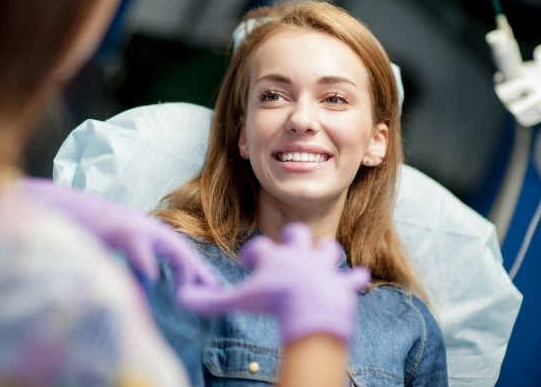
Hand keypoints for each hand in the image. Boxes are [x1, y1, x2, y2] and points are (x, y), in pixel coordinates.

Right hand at [19, 177, 218, 287]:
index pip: (177, 250)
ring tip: (190, 290)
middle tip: (214, 290)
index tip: (208, 286)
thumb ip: (134, 264)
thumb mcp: (114, 249)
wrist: (56, 206)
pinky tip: (154, 279)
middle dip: (198, 269)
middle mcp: (145, 226)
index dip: (193, 268)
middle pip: (181, 248)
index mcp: (145, 232)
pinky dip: (146, 263)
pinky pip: (138, 248)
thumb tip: (149, 285)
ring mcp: (133, 225)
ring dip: (183, 267)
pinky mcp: (118, 228)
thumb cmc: (83, 230)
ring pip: (169, 246)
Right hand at [178, 222, 369, 343]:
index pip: (259, 246)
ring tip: (321, 259)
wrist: (310, 307)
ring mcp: (323, 267)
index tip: (248, 263)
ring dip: (326, 253)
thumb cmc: (273, 301)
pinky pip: (353, 278)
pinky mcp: (342, 283)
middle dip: (294, 237)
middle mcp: (300, 255)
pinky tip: (359, 277)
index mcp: (275, 257)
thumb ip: (211, 301)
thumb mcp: (239, 300)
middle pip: (298, 234)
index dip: (252, 254)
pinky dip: (355, 279)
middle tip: (289, 249)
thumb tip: (183, 298)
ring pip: (329, 249)